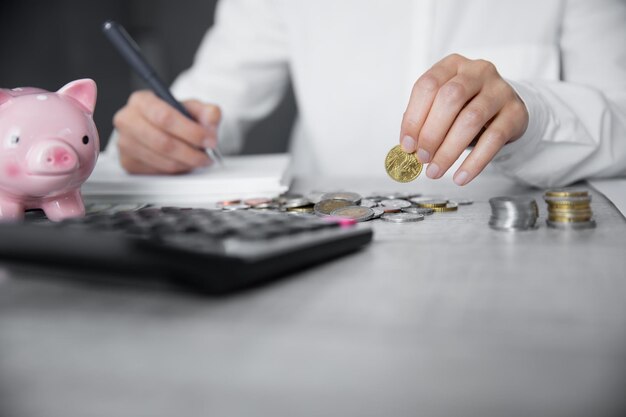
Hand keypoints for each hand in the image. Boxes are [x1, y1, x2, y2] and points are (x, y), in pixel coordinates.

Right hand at [113, 91, 220, 173]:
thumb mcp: (194, 108)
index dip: (191, 131)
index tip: (209, 140)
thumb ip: (207, 111)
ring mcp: (125, 143)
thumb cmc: (174, 117)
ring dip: (187, 163)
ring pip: (163, 160)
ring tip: (199, 159)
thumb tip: (211, 120)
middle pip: (163, 142)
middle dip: (191, 152)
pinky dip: (177, 171)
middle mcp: (128, 121)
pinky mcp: (128, 163)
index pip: (165, 117)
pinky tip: (184, 163)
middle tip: (208, 155)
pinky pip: (158, 172)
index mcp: (141, 101)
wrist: (160, 129)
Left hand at [399, 54, 528, 184]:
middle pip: (450, 98)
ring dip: (449, 150)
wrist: (504, 109)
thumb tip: (409, 147)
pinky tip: (460, 177)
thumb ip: (423, 121)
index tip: (407, 145)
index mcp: (452, 65)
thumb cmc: (466, 107)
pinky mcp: (516, 112)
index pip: (428, 85)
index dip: (414, 117)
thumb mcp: (441, 106)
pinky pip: (494, 139)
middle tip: (422, 158)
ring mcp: (500, 90)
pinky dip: (474, 162)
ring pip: (471, 119)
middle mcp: (477, 71)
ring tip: (435, 171)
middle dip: (431, 133)